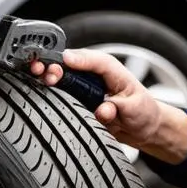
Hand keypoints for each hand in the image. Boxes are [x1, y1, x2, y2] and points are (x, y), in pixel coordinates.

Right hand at [29, 47, 161, 145]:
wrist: (143, 128)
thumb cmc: (142, 110)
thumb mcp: (135, 108)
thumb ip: (118, 108)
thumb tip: (101, 110)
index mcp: (110, 70)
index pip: (93, 59)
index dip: (78, 59)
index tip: (65, 61)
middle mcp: (94, 76)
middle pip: (70, 65)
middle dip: (56, 66)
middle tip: (48, 74)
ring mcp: (84, 89)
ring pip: (62, 79)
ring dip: (49, 78)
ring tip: (43, 79)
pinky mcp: (77, 102)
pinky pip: (62, 97)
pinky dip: (51, 94)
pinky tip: (44, 94)